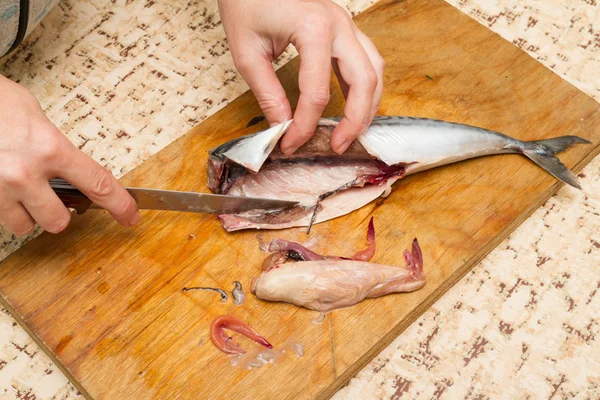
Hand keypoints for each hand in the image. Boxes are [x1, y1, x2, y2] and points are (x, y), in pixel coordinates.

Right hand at [0, 76, 139, 235]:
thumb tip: (71, 169)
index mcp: (50, 147)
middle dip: (57, 213)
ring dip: (25, 214)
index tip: (130, 217)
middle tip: (49, 196)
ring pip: (23, 226)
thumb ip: (56, 146)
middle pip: (58, 221)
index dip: (119, 205)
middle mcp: (25, 173)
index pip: (98, 184)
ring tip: (16, 189)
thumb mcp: (35, 115)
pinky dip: (1, 207)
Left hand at [218, 0, 383, 154]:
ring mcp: (346, 23)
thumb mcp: (247, 53)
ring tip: (352, 131)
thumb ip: (268, 94)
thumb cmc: (245, 3)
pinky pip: (368, 59)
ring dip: (368, 104)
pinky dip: (366, 86)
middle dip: (354, 120)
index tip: (291, 144)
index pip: (316, 93)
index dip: (304, 125)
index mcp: (314, 29)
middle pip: (363, 81)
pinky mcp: (344, 27)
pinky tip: (353, 105)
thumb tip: (283, 128)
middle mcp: (339, 25)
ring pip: (374, 69)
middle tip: (338, 147)